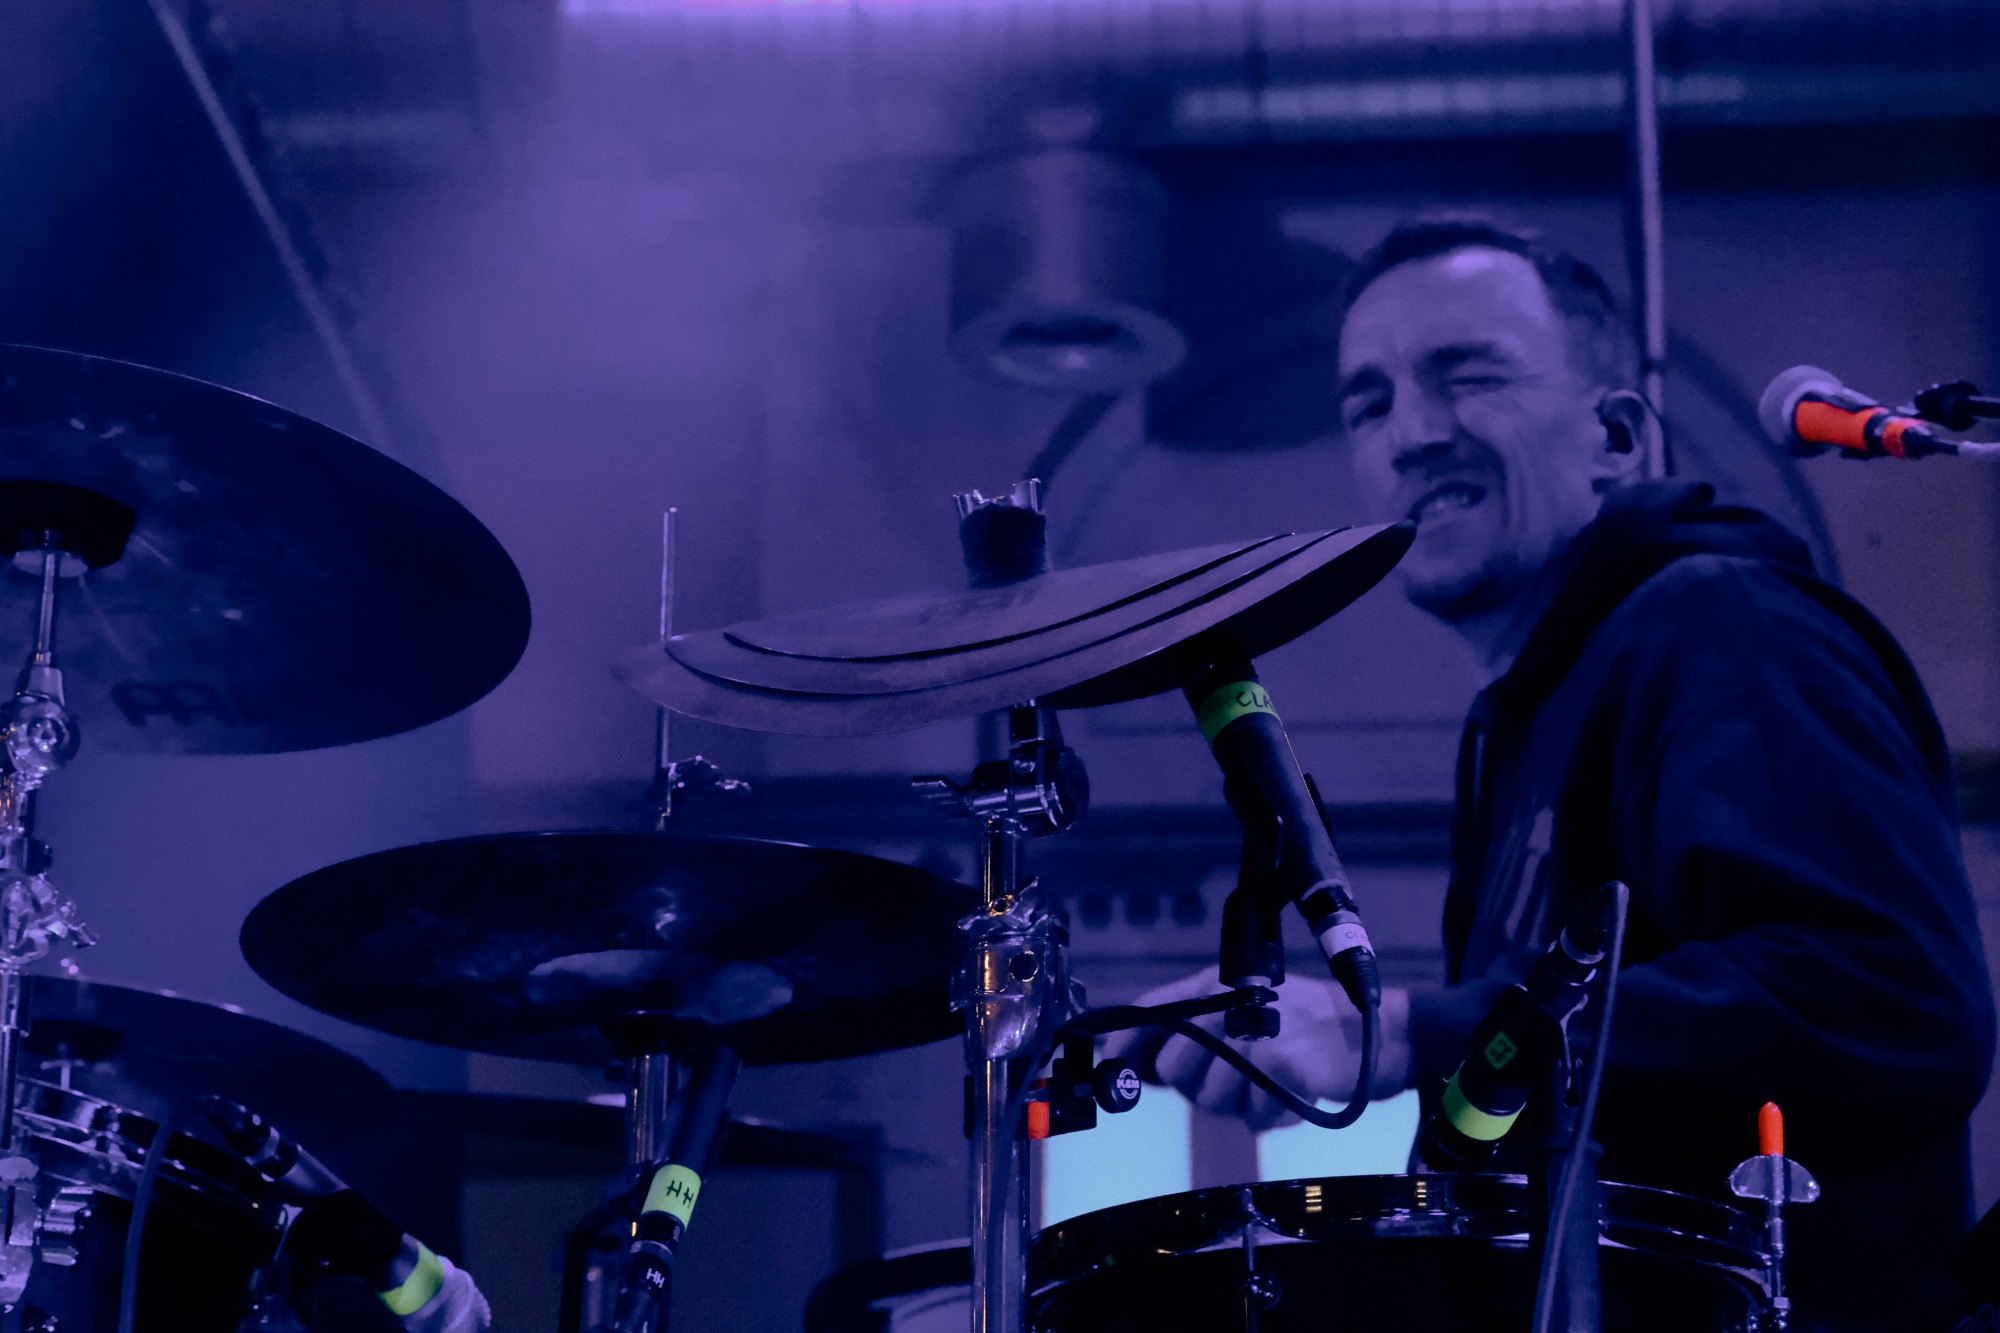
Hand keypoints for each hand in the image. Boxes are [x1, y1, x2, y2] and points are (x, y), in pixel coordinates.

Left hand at [1102, 973, 1411, 1131]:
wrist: (1378, 1035)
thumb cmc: (1309, 1027)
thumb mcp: (1252, 1011)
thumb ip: (1198, 1031)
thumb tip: (1135, 1062)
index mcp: (1218, 986)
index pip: (1151, 1011)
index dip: (1124, 1044)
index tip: (1110, 1069)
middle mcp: (1230, 1003)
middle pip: (1174, 1069)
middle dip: (1199, 1086)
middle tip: (1237, 1079)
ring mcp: (1254, 1034)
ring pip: (1210, 1098)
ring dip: (1240, 1103)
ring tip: (1271, 1083)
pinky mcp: (1280, 1065)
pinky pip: (1251, 1117)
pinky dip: (1271, 1116)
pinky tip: (1292, 1093)